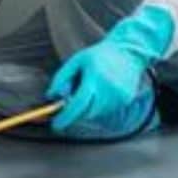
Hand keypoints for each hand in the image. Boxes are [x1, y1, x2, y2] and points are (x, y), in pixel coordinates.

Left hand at [46, 5, 174, 131]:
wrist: (127, 52)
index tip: (55, 125)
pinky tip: (103, 91)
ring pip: (96, 114)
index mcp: (94, 77)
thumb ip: (61, 78)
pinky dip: (100, 106)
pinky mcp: (126, 100)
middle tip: (72, 101)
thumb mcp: (76, 61)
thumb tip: (50, 96)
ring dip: (89, 108)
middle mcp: (108, 89)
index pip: (78, 104)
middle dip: (76, 112)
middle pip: (87, 113)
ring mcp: (119, 96)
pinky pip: (107, 111)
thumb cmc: (98, 56)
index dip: (65, 117)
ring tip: (92, 88)